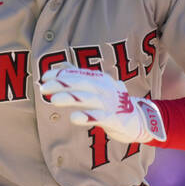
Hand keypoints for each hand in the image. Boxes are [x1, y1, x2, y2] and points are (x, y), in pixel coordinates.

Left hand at [39, 67, 165, 143]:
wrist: (140, 119)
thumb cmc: (112, 102)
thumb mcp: (97, 86)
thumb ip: (80, 76)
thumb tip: (60, 66)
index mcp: (100, 79)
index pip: (78, 73)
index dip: (60, 74)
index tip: (44, 77)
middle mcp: (105, 88)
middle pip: (81, 84)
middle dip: (61, 84)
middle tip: (44, 88)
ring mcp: (110, 103)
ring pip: (88, 99)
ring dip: (70, 98)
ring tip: (54, 100)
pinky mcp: (115, 119)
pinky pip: (99, 117)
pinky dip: (87, 116)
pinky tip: (74, 118)